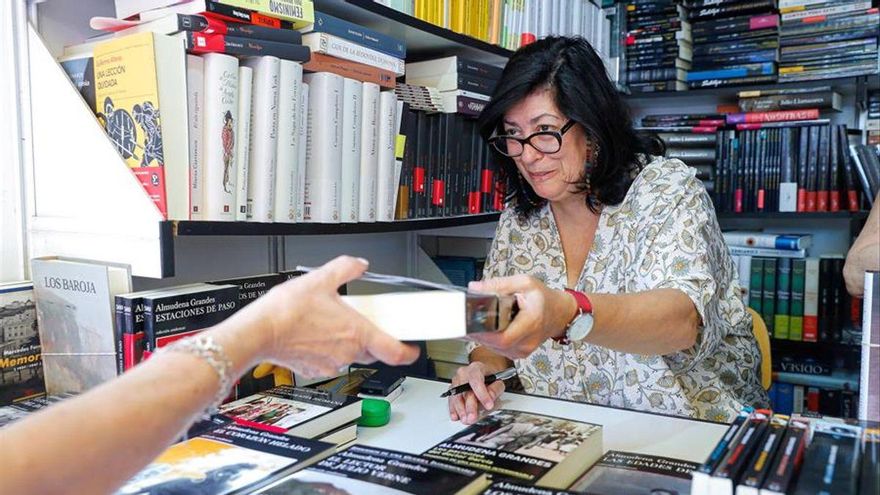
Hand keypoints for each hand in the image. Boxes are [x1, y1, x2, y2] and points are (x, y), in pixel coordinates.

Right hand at [232, 256, 419, 377]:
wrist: (257, 332)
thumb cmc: (287, 311)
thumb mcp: (321, 278)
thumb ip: (346, 268)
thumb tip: (358, 264)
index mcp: (357, 333)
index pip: (396, 352)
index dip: (409, 352)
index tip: (413, 348)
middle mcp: (347, 353)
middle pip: (372, 351)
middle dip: (371, 337)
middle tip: (362, 321)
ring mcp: (330, 363)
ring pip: (350, 355)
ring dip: (346, 342)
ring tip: (329, 322)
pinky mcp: (313, 369)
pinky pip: (329, 360)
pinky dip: (326, 349)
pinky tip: (313, 334)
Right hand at [448, 362, 504, 423]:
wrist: (484, 373)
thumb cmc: (489, 377)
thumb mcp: (498, 380)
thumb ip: (495, 389)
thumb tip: (490, 396)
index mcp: (476, 368)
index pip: (476, 380)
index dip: (482, 394)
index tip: (488, 405)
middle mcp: (464, 373)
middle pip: (464, 389)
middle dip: (469, 405)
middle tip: (472, 417)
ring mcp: (456, 381)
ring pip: (456, 395)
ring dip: (460, 409)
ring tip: (465, 419)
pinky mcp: (452, 389)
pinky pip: (451, 399)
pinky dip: (453, 409)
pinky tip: (456, 416)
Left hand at [468, 275, 574, 358]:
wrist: (558, 312)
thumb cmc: (543, 298)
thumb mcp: (524, 283)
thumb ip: (498, 284)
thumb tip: (475, 288)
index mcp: (531, 322)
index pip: (503, 338)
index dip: (483, 334)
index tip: (468, 325)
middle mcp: (527, 341)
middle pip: (495, 344)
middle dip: (477, 333)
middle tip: (463, 321)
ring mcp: (523, 350)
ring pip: (495, 348)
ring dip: (482, 337)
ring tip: (473, 323)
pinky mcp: (519, 353)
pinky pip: (499, 350)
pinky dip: (490, 340)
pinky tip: (486, 329)